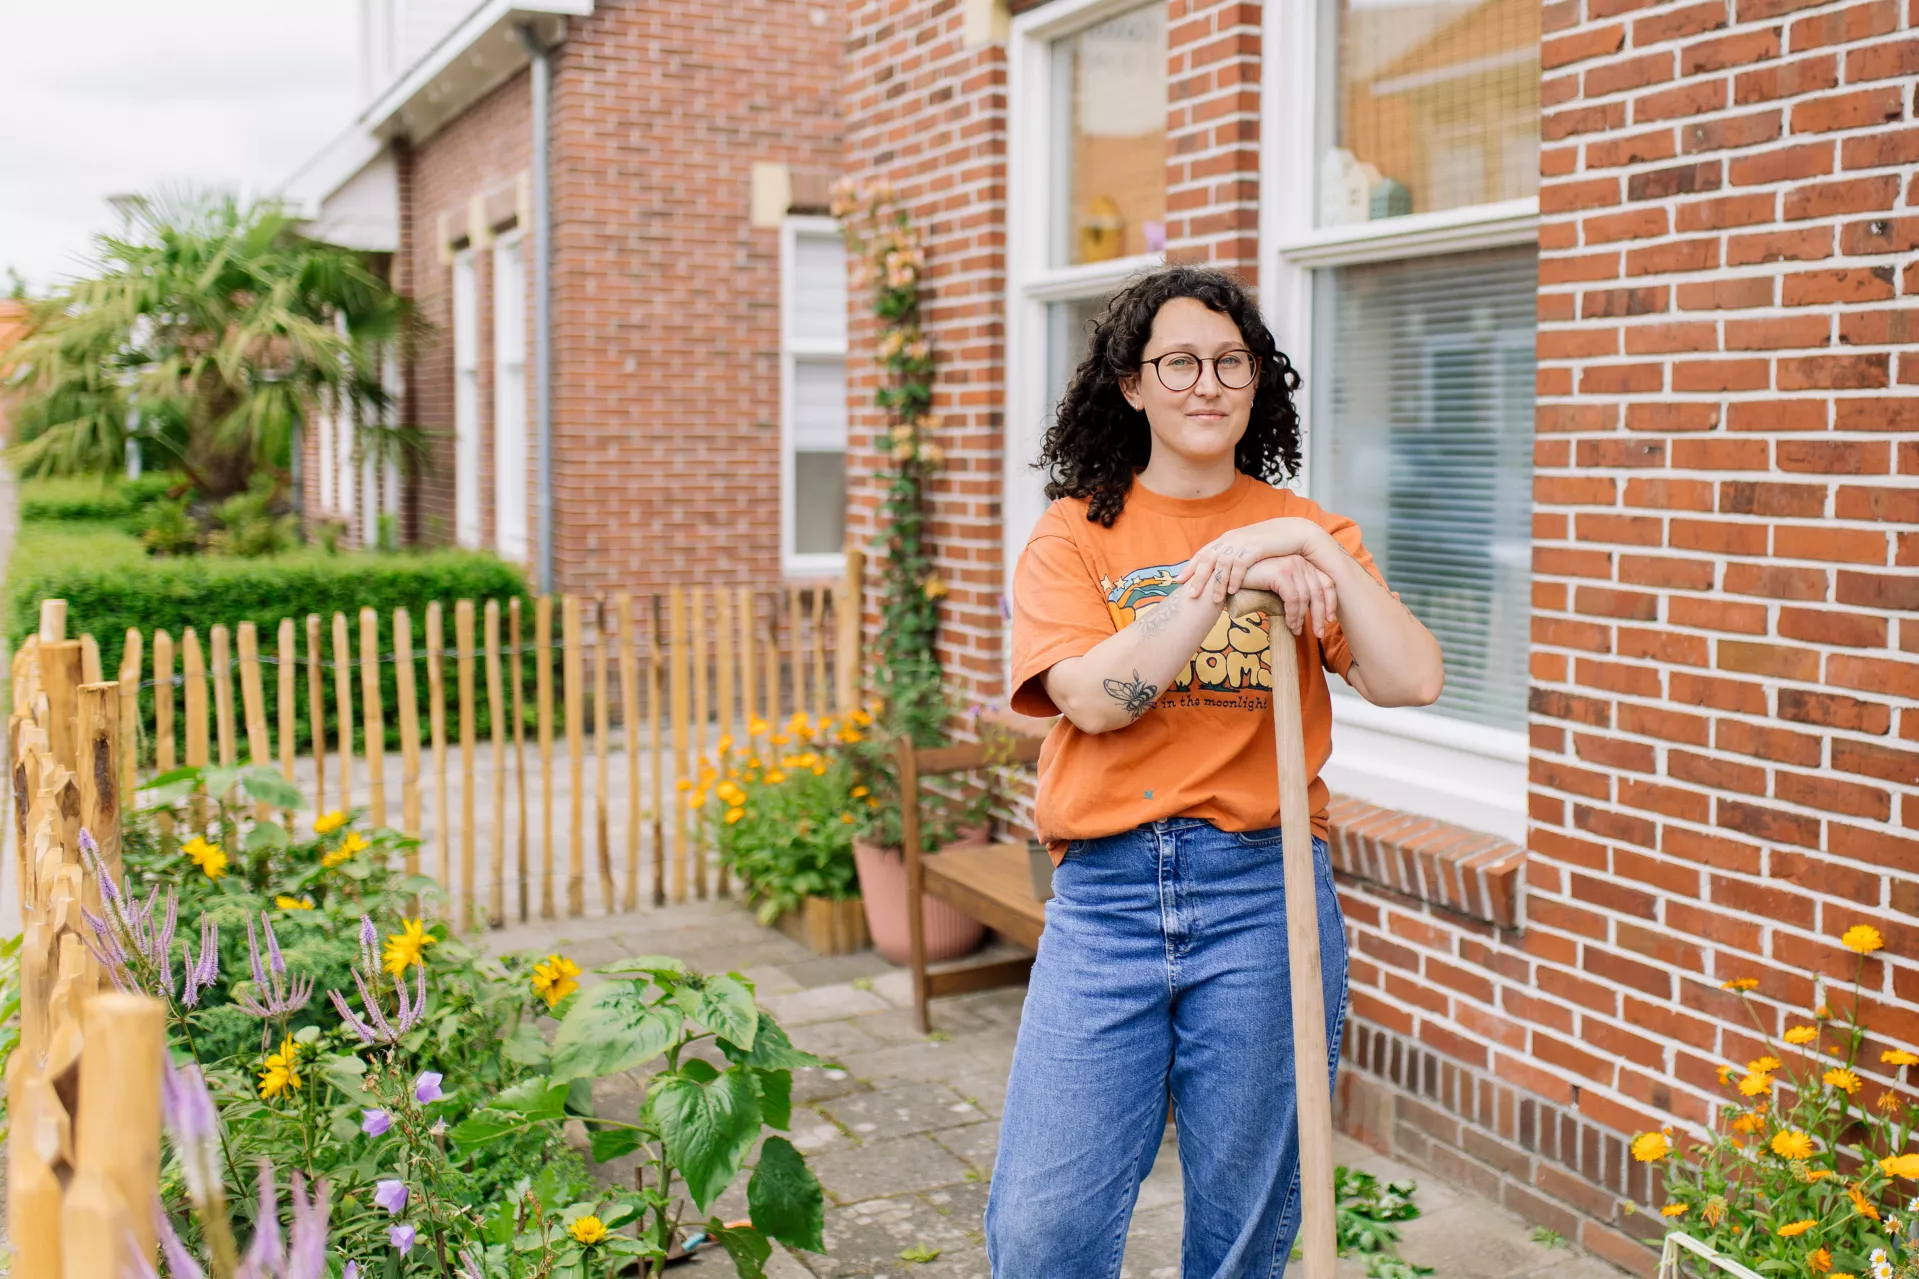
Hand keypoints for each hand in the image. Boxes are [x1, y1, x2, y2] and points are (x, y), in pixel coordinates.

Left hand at [1176, 517, 1329, 603]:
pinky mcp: (1257, 546)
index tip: (1178, 581)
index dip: (1190, 567)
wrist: (1295, 531)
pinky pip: (1241, 563)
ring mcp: (1243, 541)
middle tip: (1189, 595)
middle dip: (1197, 578)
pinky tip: (1232, 591)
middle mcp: (1232, 539)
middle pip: (1208, 559)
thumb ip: (1235, 560)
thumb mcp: (1248, 550)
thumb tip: (1224, 575)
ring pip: (1223, 563)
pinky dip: (1235, 578)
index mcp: (1227, 540)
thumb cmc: (1271, 545)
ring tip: (1214, 600)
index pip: (1204, 553)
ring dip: (1217, 583)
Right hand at [1239, 555, 1337, 637]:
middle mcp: (1300, 560)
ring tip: (1295, 630)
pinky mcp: (1280, 573)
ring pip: (1305, 598)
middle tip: (1319, 633)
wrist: (1229, 577)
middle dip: (1320, 615)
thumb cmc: (1253, 584)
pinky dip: (1292, 614)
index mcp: (1303, 562)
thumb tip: (1312, 611)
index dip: (1331, 602)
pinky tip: (1289, 624)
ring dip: (1302, 618)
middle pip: (1319, 591)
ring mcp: (1291, 564)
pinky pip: (1293, 599)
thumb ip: (1295, 591)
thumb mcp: (1279, 586)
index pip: (1327, 582)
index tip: (1329, 620)